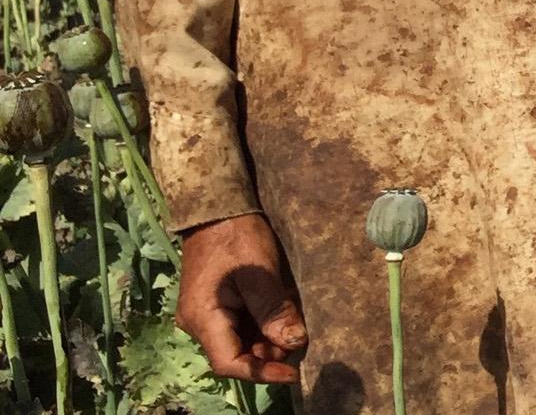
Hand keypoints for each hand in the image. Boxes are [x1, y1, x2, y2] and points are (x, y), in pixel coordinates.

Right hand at [176, 212, 306, 383]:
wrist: (216, 204)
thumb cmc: (235, 234)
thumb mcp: (259, 271)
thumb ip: (274, 311)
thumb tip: (295, 344)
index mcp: (203, 318)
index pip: (230, 363)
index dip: (262, 372)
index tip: (293, 372)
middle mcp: (197, 322)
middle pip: (235, 352)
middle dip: (268, 351)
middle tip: (297, 336)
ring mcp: (203, 313)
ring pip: (238, 340)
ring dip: (266, 337)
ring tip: (291, 321)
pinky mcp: (213, 302)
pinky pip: (237, 324)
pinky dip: (259, 324)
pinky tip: (278, 311)